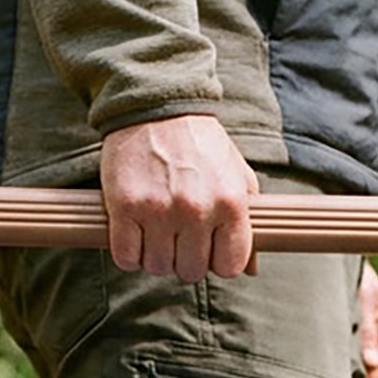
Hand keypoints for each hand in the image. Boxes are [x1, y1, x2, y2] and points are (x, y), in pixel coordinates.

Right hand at [100, 115, 259, 282]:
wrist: (156, 106)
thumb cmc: (200, 144)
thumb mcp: (236, 174)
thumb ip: (246, 223)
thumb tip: (251, 270)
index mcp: (230, 203)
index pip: (228, 267)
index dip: (216, 261)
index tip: (206, 248)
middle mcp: (196, 210)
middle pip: (190, 272)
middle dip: (183, 260)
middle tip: (176, 237)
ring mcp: (159, 210)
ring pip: (156, 267)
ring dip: (154, 256)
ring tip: (154, 231)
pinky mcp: (125, 207)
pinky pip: (126, 258)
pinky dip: (128, 253)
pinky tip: (133, 232)